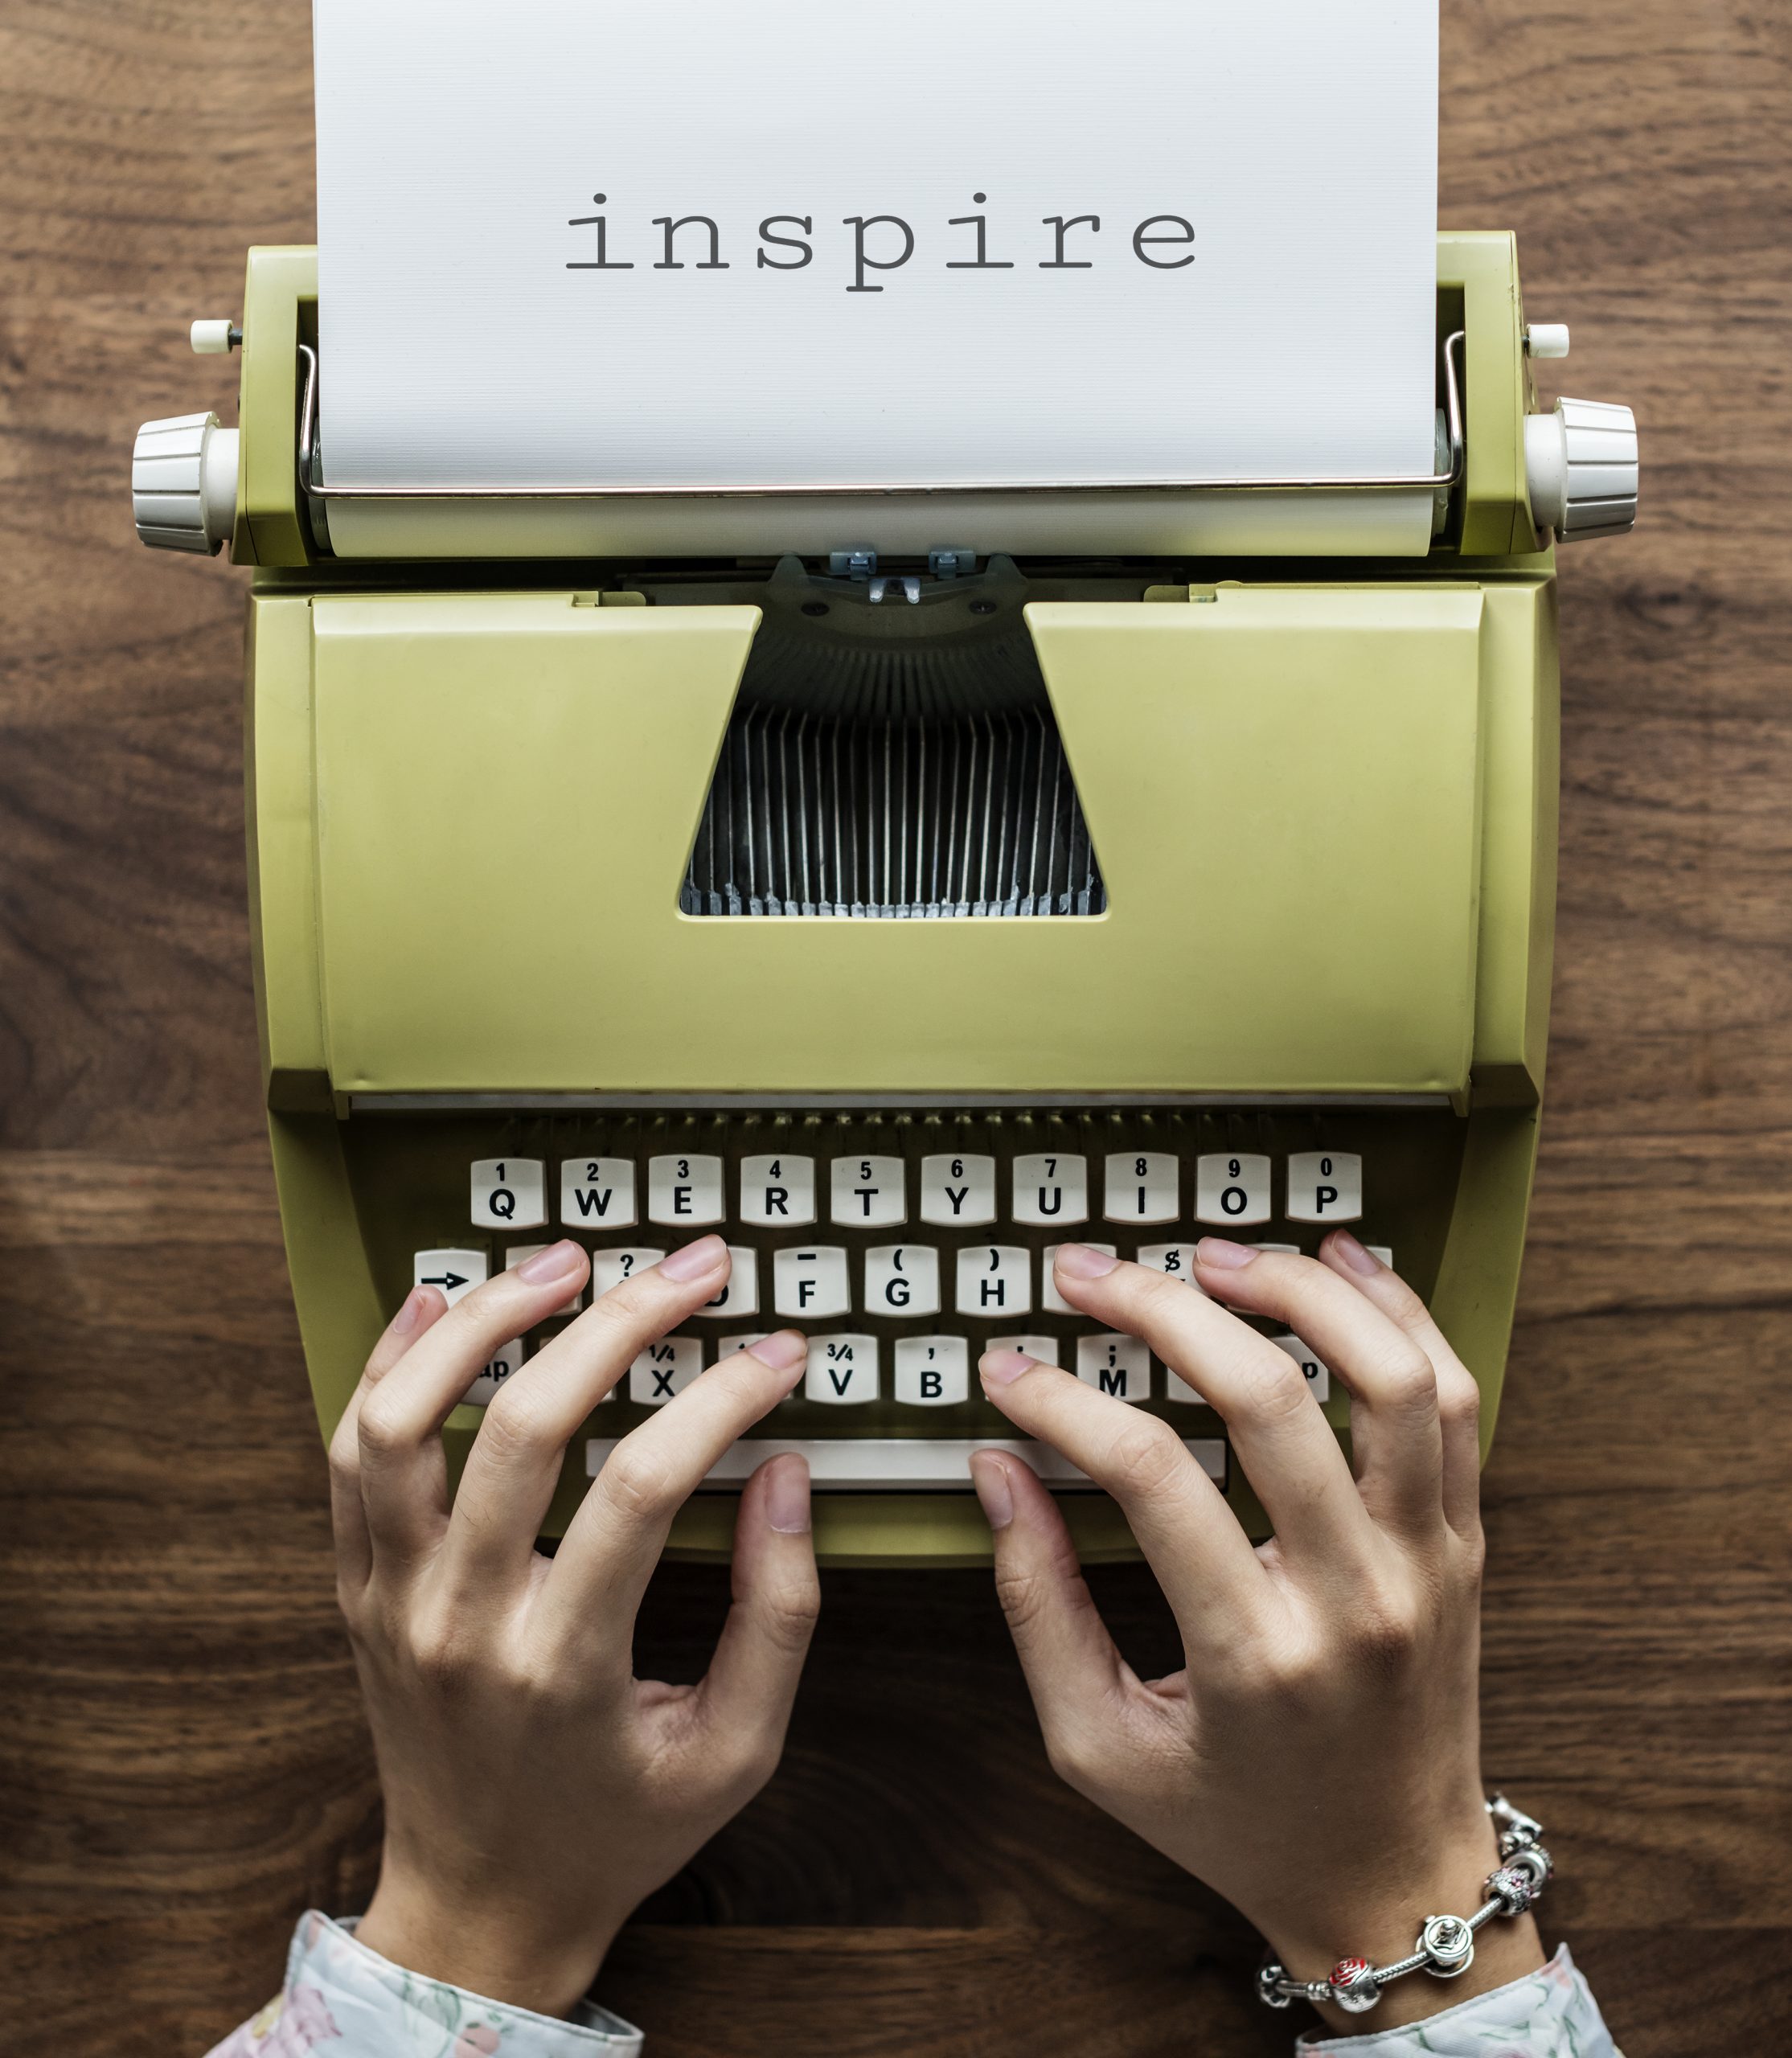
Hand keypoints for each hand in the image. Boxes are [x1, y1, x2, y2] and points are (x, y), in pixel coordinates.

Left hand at [329, 1234, 817, 2017]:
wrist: (479, 1905)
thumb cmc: (615, 1829)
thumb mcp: (736, 1752)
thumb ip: (778, 1616)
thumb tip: (785, 1475)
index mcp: (564, 1667)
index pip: (645, 1487)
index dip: (723, 1398)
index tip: (778, 1353)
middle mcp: (462, 1623)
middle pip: (527, 1426)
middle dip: (623, 1321)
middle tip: (692, 1267)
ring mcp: (394, 1600)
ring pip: (405, 1421)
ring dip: (485, 1322)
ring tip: (562, 1261)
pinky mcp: (360, 1587)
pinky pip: (351, 1453)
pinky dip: (392, 1364)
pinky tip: (444, 1300)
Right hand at [969, 1232, 1542, 2033]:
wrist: (1394, 1887)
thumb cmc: (1239, 1825)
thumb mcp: (1100, 1748)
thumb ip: (1041, 1604)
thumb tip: (998, 1470)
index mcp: (1255, 1658)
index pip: (1150, 1476)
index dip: (1063, 1401)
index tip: (1010, 1368)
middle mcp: (1356, 1599)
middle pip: (1266, 1398)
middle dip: (1161, 1310)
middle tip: (1089, 1273)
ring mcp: (1427, 1565)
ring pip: (1388, 1377)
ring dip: (1298, 1290)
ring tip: (1214, 1255)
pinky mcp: (1464, 1544)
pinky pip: (1454, 1401)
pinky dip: (1401, 1316)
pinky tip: (1340, 1263)